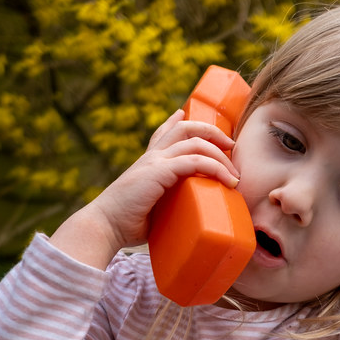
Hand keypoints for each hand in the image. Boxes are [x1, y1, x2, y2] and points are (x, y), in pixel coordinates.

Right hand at [49, 110, 239, 267]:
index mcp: (148, 163)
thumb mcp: (151, 208)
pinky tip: (228, 181)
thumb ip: (166, 203)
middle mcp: (152, 157)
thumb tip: (185, 218)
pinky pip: (195, 162)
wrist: (105, 227)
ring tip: (235, 174)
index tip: (186, 113)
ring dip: (221, 155)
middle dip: (212, 132)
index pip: (163, 132)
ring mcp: (155, 162)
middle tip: (231, 145)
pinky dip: (215, 168)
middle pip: (186, 128)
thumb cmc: (127, 225)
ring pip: (196, 142)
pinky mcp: (159, 172)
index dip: (176, 120)